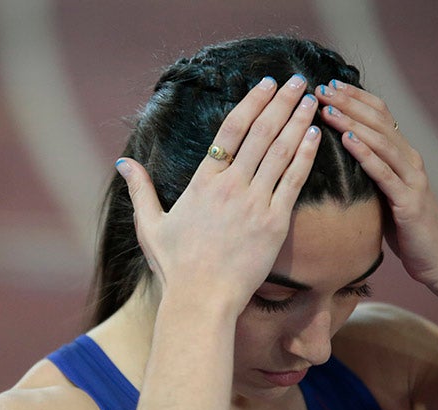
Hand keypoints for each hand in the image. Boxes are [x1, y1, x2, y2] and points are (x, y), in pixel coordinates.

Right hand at [118, 74, 321, 313]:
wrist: (201, 299)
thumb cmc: (175, 266)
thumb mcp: (149, 225)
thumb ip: (139, 190)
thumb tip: (123, 163)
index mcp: (203, 182)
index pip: (231, 130)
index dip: (251, 102)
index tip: (267, 85)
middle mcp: (230, 186)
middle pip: (260, 133)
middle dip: (282, 102)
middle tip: (297, 80)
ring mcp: (254, 203)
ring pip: (280, 151)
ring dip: (297, 121)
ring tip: (312, 99)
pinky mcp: (274, 223)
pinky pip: (293, 181)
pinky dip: (305, 156)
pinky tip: (314, 136)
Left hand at [315, 80, 437, 289]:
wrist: (437, 259)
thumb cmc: (406, 228)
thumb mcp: (385, 193)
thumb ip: (370, 171)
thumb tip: (339, 155)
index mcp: (404, 156)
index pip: (380, 115)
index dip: (356, 97)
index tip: (329, 85)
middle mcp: (411, 160)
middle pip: (378, 121)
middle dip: (348, 102)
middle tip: (321, 88)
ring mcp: (412, 179)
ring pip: (380, 141)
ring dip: (352, 121)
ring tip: (327, 108)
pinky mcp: (408, 201)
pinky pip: (383, 172)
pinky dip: (364, 153)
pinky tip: (347, 139)